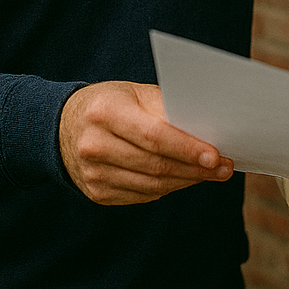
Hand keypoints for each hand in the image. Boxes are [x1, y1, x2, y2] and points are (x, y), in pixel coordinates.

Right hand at [59, 81, 233, 204]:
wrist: (62, 126)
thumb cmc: (111, 103)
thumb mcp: (135, 93)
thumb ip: (167, 109)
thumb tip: (207, 130)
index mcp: (105, 112)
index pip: (154, 135)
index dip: (187, 148)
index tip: (216, 156)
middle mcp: (93, 145)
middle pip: (155, 164)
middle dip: (195, 168)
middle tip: (225, 168)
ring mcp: (92, 173)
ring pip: (152, 185)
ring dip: (187, 181)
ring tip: (211, 174)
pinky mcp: (96, 192)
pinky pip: (142, 195)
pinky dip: (169, 188)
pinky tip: (185, 178)